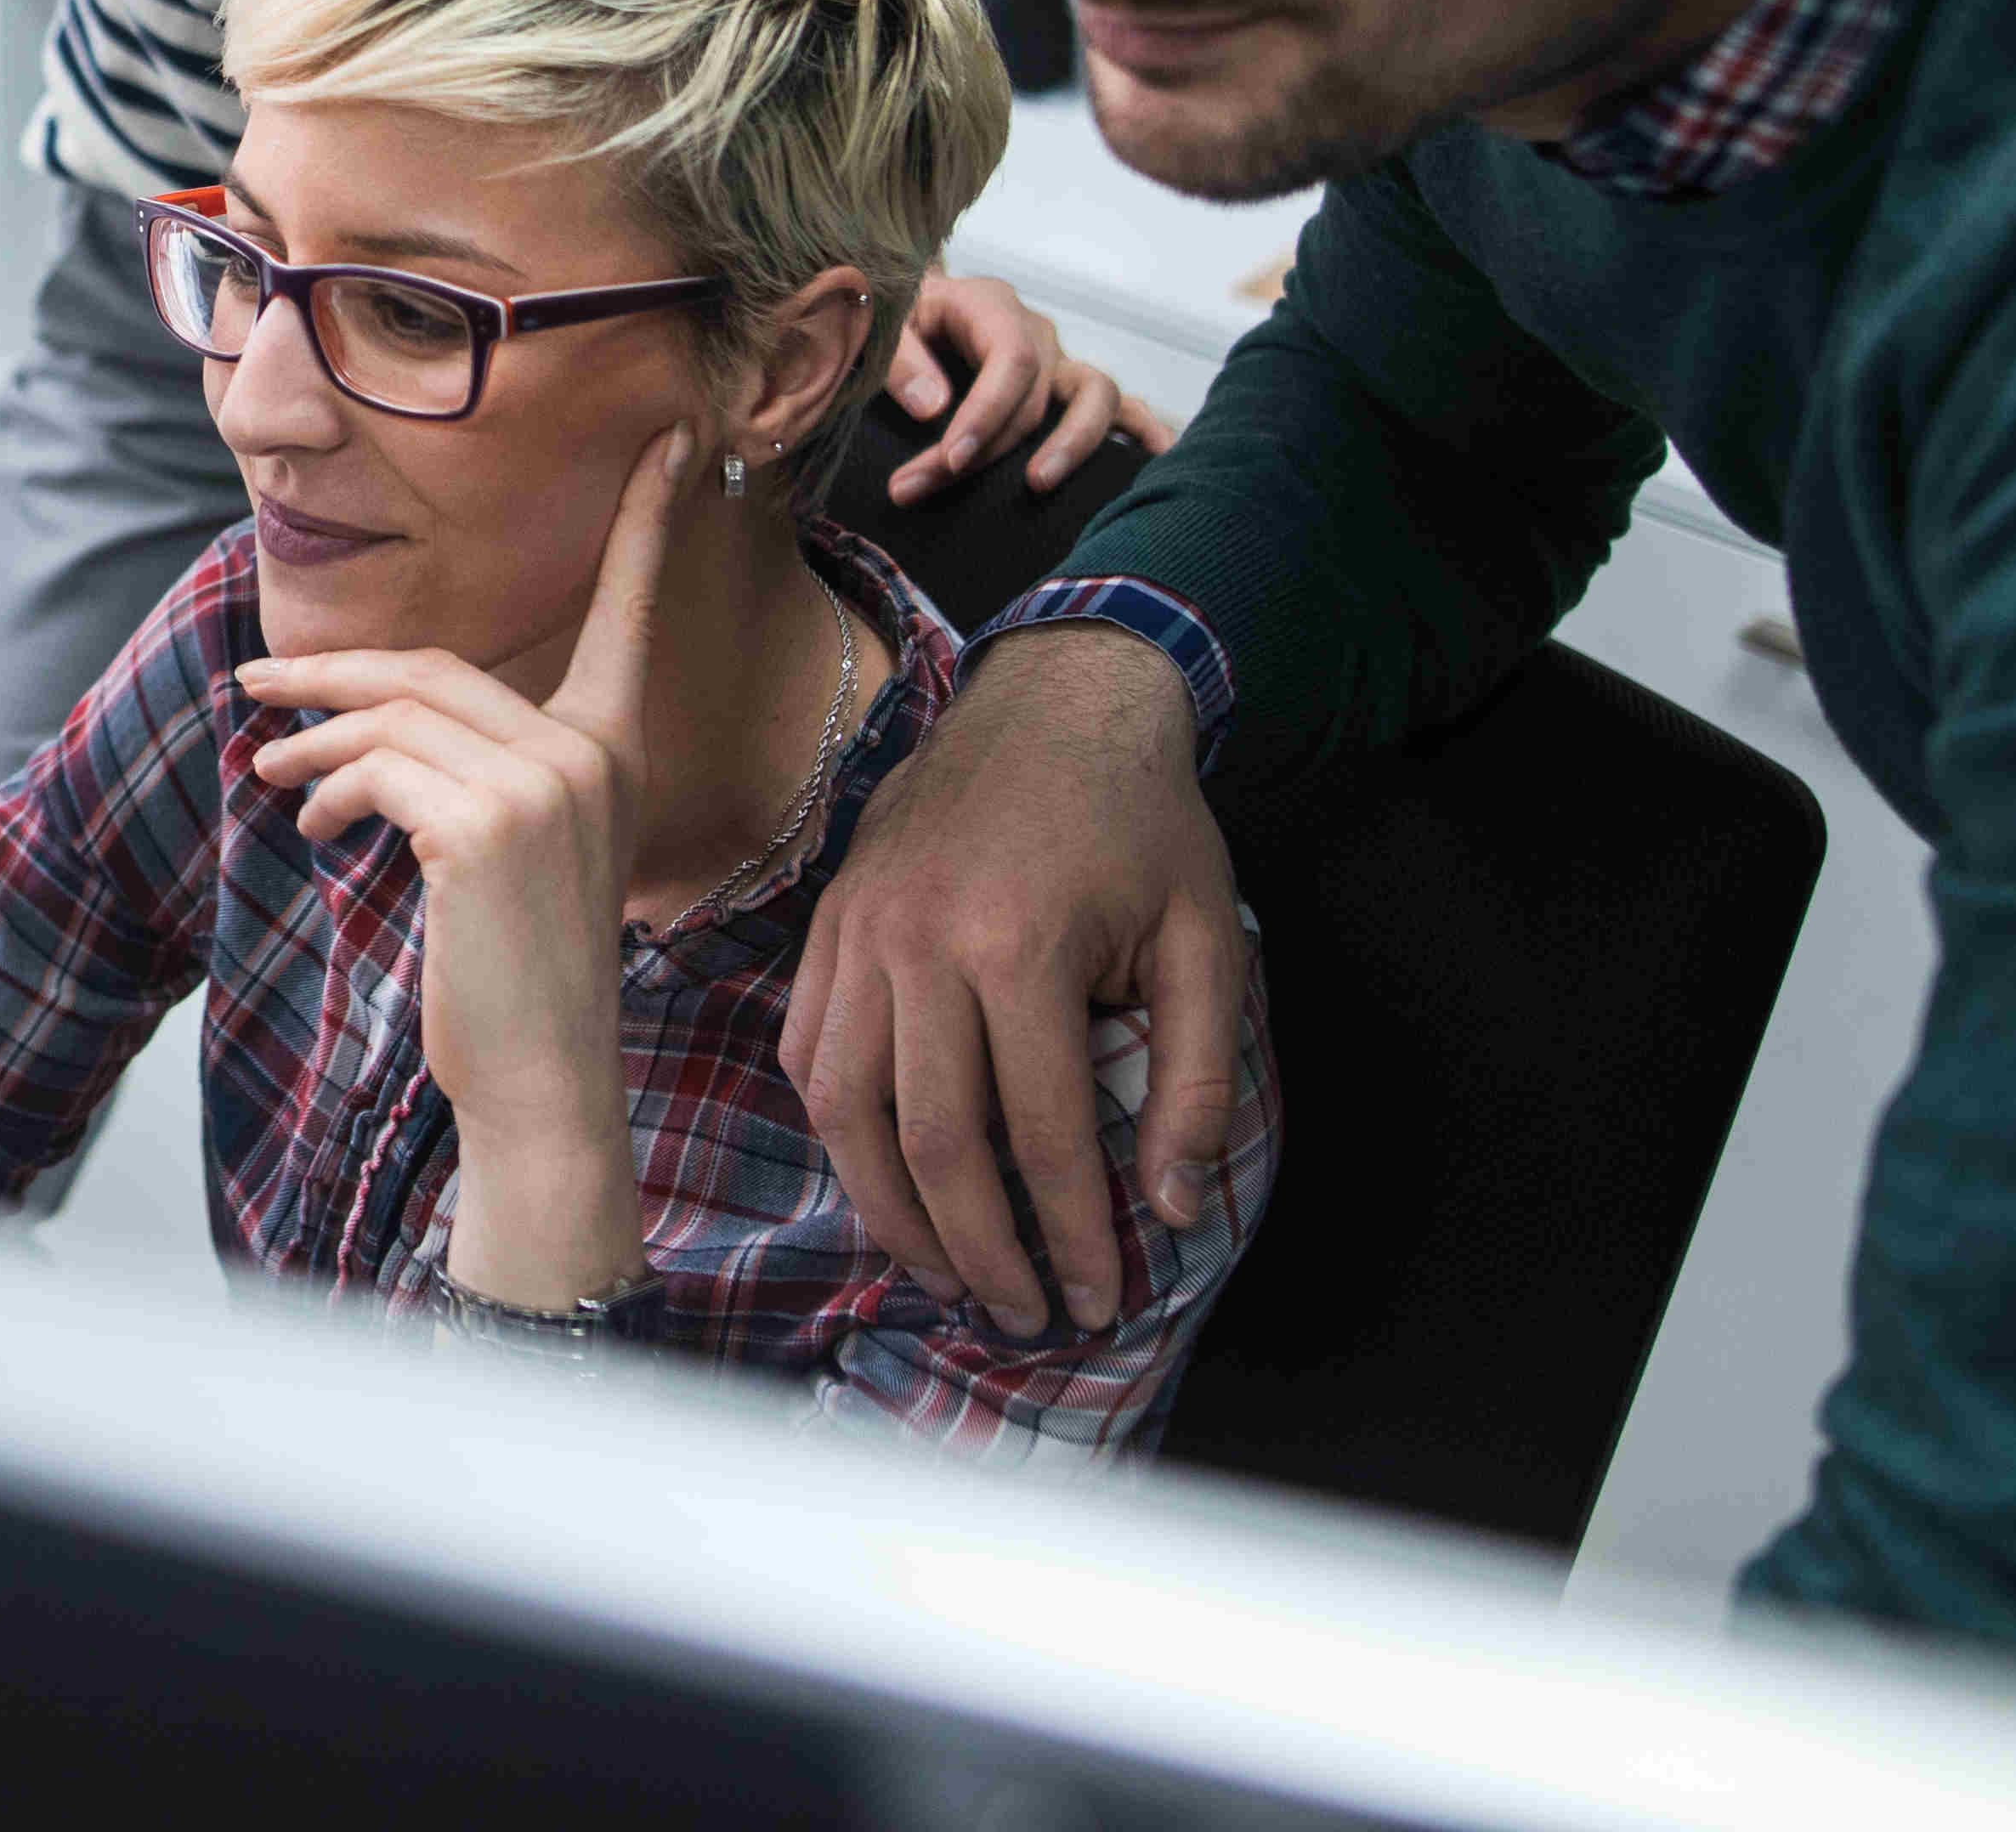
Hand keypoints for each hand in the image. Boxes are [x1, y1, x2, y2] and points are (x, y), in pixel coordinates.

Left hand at [237, 430, 685, 1313]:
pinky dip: (326, 786)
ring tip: (272, 774)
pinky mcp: (486, 825)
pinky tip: (311, 824)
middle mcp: (593, 754)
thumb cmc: (513, 972)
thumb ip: (469, 772)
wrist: (538, 1083)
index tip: (676, 440)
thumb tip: (359, 726)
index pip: (632, 612)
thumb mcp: (506, 854)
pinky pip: (377, 768)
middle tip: (259, 682)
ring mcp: (545, 786)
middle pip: (438, 666)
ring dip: (313, 741)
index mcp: (614, 749)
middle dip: (337, 674)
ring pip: (394, 715)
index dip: (648, 525)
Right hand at [778, 625, 1244, 1332]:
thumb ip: (1195, 1079)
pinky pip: (808, 1051)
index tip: (1101, 1300)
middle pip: (933, 1143)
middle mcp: (920, 942)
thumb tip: (1173, 1208)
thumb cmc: (1141, 822)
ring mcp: (859, 931)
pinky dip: (836, 1131)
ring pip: (848, 1109)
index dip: (1072, 1235)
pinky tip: (880, 1180)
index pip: (1040, 1136)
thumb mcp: (1207, 940)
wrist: (1056, 699)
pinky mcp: (829, 923)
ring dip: (893, 1214)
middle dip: (983, 1252)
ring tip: (945, 1275)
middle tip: (1026, 1316)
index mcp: (1019, 946)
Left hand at [882, 269, 1172, 503]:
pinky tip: (1157, 459)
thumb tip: (934, 409)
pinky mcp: (1066, 388)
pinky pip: (1120, 408)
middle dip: (986, 451)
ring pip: (1095, 395)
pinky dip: (1142, 432)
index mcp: (992, 305)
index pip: (1010, 362)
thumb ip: (902, 361)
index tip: (950, 460)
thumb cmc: (896, 315)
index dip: (985, 415)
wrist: (908, 305)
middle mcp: (1035, 331)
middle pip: (1035, 396)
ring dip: (1073, 444)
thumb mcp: (884, 324)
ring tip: (1037, 486)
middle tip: (922, 489)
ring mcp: (1058, 361)